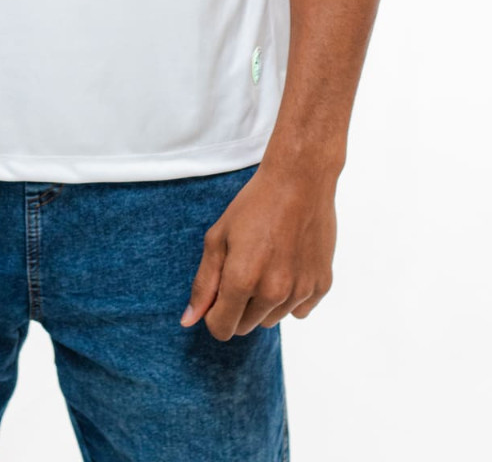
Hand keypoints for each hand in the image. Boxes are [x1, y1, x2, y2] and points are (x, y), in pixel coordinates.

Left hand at [180, 160, 336, 339]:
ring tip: (267, 262)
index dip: (214, 314)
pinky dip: (291, 297)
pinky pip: (299, 310)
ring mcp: (300, 291)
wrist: (300, 181)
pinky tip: (289, 264)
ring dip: (264, 302)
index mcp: (242, 280)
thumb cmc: (254, 205)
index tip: (218, 293)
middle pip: (246, 326)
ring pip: (272, 319)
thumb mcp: (218, 237)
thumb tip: (188, 321)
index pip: (222, 329)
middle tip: (244, 268)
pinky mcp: (321, 286)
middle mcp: (273, 293)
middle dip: (238, 306)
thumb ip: (204, 283)